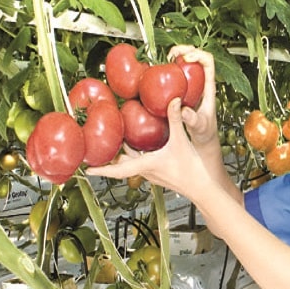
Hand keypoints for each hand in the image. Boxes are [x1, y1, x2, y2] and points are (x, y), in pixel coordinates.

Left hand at [87, 98, 210, 198]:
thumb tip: (172, 99)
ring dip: (123, 156)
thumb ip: (175, 119)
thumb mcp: (181, 140)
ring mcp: (154, 174)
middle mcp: (146, 171)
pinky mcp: (161, 174)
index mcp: (146, 165)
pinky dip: (136, 156)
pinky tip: (142, 146)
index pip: (117, 170)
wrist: (203, 188)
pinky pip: (143, 164)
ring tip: (116, 142)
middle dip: (108, 158)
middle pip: (121, 165)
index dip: (100, 169)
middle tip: (96, 149)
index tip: (86, 169)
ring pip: (132, 165)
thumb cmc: (191, 169)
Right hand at [167, 45, 217, 148]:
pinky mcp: (181, 93)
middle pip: (196, 57)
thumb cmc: (205, 134)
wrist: (202, 141)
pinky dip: (166, 71)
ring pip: (185, 64)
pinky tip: (157, 73)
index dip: (198, 55)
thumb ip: (192, 119)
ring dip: (174, 57)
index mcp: (208, 87)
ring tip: (164, 59)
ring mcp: (191, 87)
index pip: (208, 62)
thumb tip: (183, 109)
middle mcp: (200, 84)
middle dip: (184, 49)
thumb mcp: (199, 127)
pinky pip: (175, 76)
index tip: (185, 59)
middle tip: (171, 54)